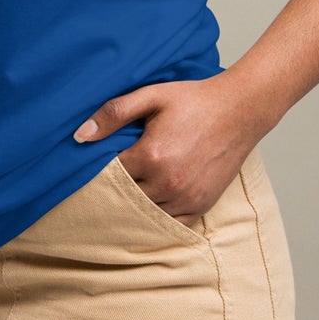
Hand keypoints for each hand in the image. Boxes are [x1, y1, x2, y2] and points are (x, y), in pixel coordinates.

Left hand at [73, 72, 273, 225]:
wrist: (238, 110)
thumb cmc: (192, 100)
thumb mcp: (150, 96)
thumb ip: (113, 113)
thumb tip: (80, 136)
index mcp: (152, 155)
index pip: (110, 174)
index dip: (99, 169)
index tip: (94, 162)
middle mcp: (169, 182)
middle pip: (126, 197)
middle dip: (114, 188)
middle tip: (104, 180)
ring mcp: (188, 198)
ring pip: (146, 213)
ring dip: (134, 204)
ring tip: (126, 189)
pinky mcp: (202, 205)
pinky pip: (172, 223)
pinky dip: (158, 216)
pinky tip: (149, 202)